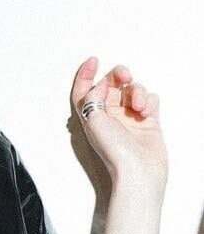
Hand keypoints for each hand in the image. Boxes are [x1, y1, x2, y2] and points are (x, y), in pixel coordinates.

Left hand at [71, 56, 167, 190]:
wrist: (139, 172)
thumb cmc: (115, 152)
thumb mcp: (93, 119)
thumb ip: (93, 96)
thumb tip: (101, 85)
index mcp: (92, 115)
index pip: (84, 89)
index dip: (86, 74)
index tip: (93, 60)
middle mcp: (109, 115)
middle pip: (111, 84)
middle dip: (118, 75)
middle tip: (125, 76)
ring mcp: (129, 117)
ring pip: (133, 89)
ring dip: (137, 92)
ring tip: (138, 108)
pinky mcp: (148, 120)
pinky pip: (150, 99)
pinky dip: (149, 101)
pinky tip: (146, 113)